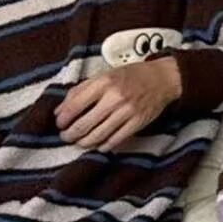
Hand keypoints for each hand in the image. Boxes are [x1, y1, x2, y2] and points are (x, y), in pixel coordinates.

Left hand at [56, 57, 182, 150]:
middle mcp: (114, 97)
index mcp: (103, 83)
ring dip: (84, 143)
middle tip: (66, 137)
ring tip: (79, 142)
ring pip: (98, 135)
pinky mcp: (138, 123)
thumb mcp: (104, 75)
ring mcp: (127, 112)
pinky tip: (98, 145)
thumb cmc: (130, 76)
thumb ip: (80, 90)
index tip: (59, 124)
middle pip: (83, 125)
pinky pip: (115, 140)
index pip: (74, 105)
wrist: (162, 79)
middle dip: (70, 135)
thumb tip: (60, 110)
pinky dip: (103, 146)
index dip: (63, 119)